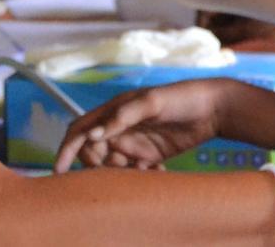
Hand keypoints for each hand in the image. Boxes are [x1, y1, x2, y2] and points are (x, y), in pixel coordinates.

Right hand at [52, 78, 235, 172]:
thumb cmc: (182, 97)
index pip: (79, 131)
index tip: (59, 171)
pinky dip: (140, 179)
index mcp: (113, 112)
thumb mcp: (152, 102)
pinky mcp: (150, 156)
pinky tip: (159, 173)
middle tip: (121, 169)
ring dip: (121, 176)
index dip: (66, 149)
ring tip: (146, 170)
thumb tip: (92, 134)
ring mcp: (134, 143)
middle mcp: (119, 128)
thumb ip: (122, 117)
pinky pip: (134, 173)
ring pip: (113, 167)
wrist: (215, 108)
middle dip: (99, 167)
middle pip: (93, 153)